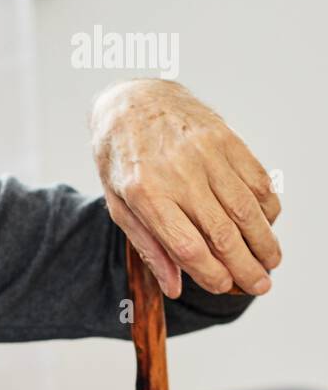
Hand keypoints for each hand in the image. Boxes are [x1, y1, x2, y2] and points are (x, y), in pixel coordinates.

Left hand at [90, 79, 281, 297]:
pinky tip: (267, 225)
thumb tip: (174, 287)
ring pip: (246, 209)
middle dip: (245, 266)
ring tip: (270, 262)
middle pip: (222, 233)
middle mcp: (178, 174)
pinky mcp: (227, 140)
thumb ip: (147, 245)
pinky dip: (267, 208)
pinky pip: (257, 181)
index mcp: (145, 193)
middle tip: (260, 285)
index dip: (210, 273)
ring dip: (264, 241)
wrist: (133, 101)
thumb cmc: (121, 157)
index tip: (223, 288)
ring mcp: (206, 155)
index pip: (186, 246)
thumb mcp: (118, 202)